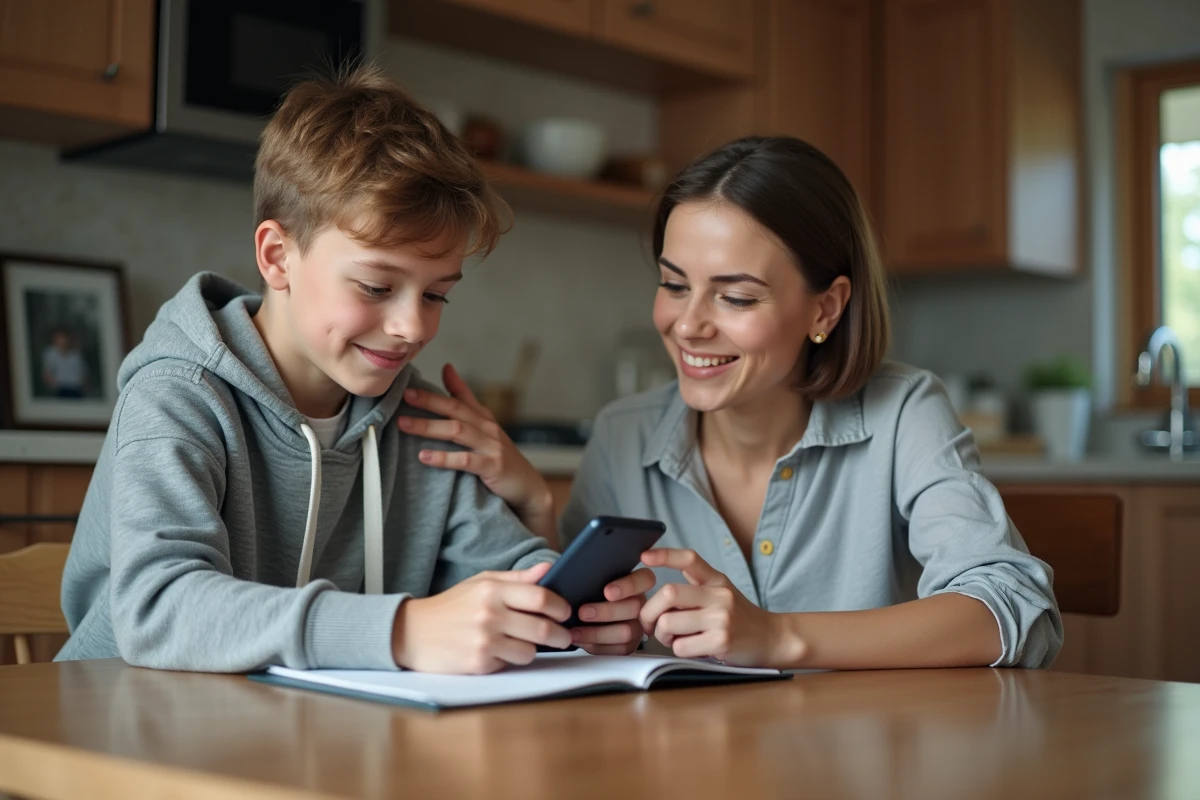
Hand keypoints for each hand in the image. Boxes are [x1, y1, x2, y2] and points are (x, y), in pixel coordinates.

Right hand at [392, 562, 571, 673]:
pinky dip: (509, 660)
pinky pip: (509, 664)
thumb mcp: (480, 583)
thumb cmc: (451, 606)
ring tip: (524, 643)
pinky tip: (498, 652)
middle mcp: (489, 614)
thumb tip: (549, 568)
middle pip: (543, 628)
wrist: (411, 633)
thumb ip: (516, 578)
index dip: (561, 607)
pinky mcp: (478, 664)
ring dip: (533, 650)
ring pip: (530, 651)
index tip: (565, 612)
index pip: (541, 597)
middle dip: (561, 635)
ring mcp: (484, 641)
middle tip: (564, 636)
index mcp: (492, 590)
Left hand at [398, 364, 554, 532]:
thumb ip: (465, 399)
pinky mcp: (493, 467)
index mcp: (484, 419)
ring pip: (457, 431)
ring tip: (405, 424)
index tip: (409, 384)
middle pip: (455, 410)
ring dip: (430, 427)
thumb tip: (447, 368)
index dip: (435, 391)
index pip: (458, 399)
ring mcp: (492, 447)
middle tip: (404, 396)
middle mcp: (488, 429)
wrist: (529, 488)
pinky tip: (424, 457)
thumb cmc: (502, 459)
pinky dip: (444, 458)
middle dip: (429, 402)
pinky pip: (465, 460)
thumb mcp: (486, 428)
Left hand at [570, 567, 657, 655]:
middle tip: (582, 612)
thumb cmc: (590, 593)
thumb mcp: (594, 580)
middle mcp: (642, 604)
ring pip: (626, 632)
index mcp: (638, 583)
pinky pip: (619, 649)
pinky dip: (597, 646)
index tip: (607, 592)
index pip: (645, 579)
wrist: (583, 615)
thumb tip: (579, 577)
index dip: (628, 586)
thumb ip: (595, 577)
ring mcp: (638, 626)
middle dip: (606, 612)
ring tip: (575, 631)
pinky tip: (580, 640)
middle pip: (634, 608)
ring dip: (597, 633)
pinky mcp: (631, 645)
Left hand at [639, 549, 799, 667]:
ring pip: (668, 623)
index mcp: (716, 581)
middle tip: (651, 625)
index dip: (665, 555)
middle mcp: (719, 595)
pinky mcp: (721, 641)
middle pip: (668, 594)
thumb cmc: (740, 619)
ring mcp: (721, 618)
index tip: (644, 557)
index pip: (690, 559)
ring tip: (675, 638)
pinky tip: (692, 649)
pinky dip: (679, 650)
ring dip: (663, 636)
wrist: (773, 639)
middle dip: (649, 612)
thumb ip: (696, 586)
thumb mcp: (722, 593)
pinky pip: (681, 646)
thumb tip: (660, 587)